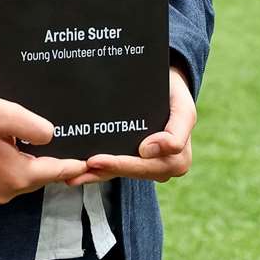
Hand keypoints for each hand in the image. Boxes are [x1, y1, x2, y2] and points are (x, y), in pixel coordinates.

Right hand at [0, 90, 88, 203]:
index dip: (71, 166)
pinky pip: (4, 180)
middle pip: (37, 178)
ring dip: (28, 165)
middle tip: (62, 149)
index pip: (53, 172)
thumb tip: (50, 138)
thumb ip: (39, 128)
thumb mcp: (11, 114)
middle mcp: (4, 192)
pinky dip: (12, 168)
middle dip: (49, 165)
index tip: (87, 164)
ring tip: (34, 147)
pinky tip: (11, 151)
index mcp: (16, 176)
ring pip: (20, 180)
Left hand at [68, 67, 194, 185]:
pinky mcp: (127, 159)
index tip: (106, 159)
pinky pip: (111, 168)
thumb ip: (177, 132)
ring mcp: (142, 164)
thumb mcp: (184, 109)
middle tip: (88, 164)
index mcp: (175, 159)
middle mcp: (159, 166)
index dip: (128, 164)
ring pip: (118, 173)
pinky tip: (75, 173)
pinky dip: (93, 172)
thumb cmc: (174, 95)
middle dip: (110, 169)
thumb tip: (148, 150)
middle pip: (131, 172)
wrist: (164, 83)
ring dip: (96, 175)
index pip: (149, 166)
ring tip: (74, 174)